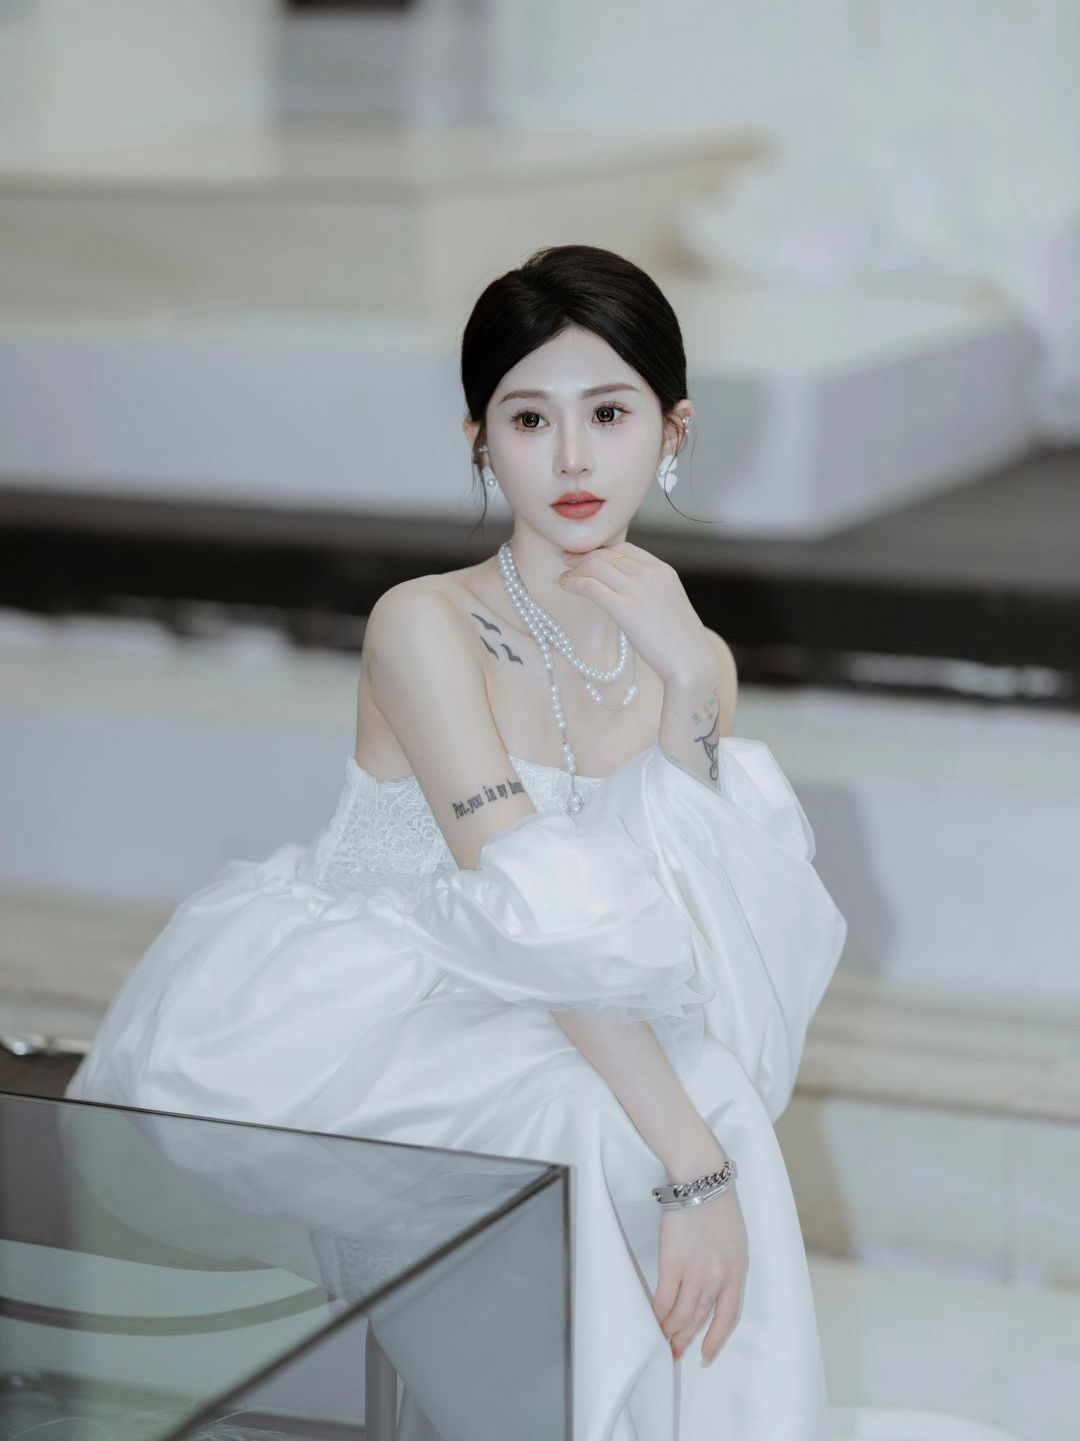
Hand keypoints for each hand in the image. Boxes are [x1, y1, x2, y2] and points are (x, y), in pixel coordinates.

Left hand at [557, 542, 713, 685]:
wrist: (691, 662)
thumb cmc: (680, 641)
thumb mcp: (668, 602)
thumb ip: (649, 588)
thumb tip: (622, 587)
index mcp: (662, 569)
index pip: (623, 548)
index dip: (600, 550)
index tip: (585, 556)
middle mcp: (650, 573)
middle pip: (606, 554)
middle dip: (582, 556)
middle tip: (566, 562)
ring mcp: (638, 589)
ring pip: (595, 566)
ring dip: (574, 569)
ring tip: (564, 578)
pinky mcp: (625, 609)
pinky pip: (591, 586)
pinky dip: (573, 583)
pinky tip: (565, 587)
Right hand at [652, 1181, 747, 1365]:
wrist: (701, 1180)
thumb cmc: (717, 1203)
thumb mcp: (734, 1239)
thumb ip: (724, 1266)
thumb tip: (708, 1287)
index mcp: (737, 1271)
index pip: (728, 1316)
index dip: (716, 1339)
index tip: (705, 1355)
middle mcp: (718, 1278)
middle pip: (701, 1318)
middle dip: (686, 1339)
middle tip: (674, 1352)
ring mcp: (695, 1272)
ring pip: (682, 1314)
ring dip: (669, 1330)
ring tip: (661, 1340)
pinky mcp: (672, 1263)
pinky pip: (664, 1299)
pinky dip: (657, 1313)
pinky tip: (652, 1319)